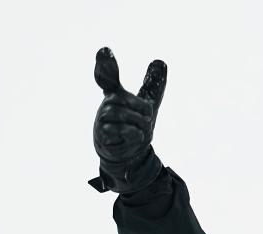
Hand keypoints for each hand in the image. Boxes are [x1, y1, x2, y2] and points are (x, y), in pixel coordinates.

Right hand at [88, 47, 165, 193]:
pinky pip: (124, 131)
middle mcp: (107, 103)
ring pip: (127, 116)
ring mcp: (103, 118)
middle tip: (144, 120)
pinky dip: (134, 136)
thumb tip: (160, 62)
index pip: (108, 75)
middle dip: (143, 112)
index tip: (104, 51)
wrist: (128, 153)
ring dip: (140, 126)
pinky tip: (130, 139)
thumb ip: (153, 84)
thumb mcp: (148, 103)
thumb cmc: (134, 125)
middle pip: (131, 101)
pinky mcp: (103, 134)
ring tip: (137, 131)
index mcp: (116, 92)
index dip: (106, 63)